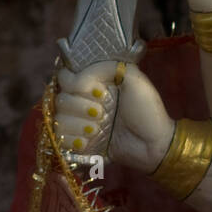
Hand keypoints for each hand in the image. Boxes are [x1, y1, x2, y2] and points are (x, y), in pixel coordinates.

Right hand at [54, 61, 174, 173]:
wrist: (154, 143)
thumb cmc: (147, 110)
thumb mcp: (133, 78)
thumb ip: (105, 67)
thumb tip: (77, 81)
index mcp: (94, 85)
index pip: (65, 77)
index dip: (74, 83)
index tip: (97, 91)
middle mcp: (83, 102)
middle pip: (59, 99)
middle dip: (80, 107)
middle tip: (101, 113)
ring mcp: (79, 124)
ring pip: (58, 120)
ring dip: (78, 125)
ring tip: (98, 129)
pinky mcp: (78, 144)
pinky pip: (59, 140)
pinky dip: (73, 141)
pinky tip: (90, 141)